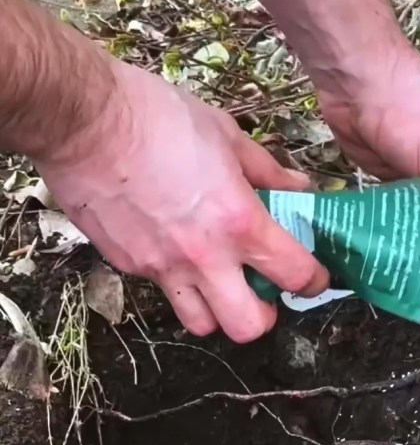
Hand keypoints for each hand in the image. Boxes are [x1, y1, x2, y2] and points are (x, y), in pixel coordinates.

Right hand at [35, 61, 328, 341]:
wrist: (82, 120)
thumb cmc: (155, 117)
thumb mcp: (225, 134)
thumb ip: (267, 171)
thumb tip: (298, 188)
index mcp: (238, 222)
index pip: (294, 275)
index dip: (314, 281)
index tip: (314, 276)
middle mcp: (204, 257)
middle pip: (247, 327)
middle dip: (263, 317)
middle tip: (262, 293)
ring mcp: (163, 268)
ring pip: (201, 324)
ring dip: (217, 311)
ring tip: (217, 282)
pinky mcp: (129, 266)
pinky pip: (161, 291)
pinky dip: (175, 281)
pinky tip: (173, 248)